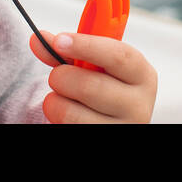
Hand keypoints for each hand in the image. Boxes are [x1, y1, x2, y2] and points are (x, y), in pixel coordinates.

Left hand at [29, 29, 156, 122]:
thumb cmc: (102, 87)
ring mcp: (123, 129)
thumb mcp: (93, 66)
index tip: (60, 41)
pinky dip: (57, 119)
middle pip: (90, 86)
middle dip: (61, 76)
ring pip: (72, 114)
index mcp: (142, 75)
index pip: (118, 56)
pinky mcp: (104, 142)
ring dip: (54, 102)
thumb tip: (38, 39)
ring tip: (58, 98)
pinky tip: (65, 115)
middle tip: (55, 76)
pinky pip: (69, 129)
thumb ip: (68, 51)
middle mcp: (139, 105)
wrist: (110, 122)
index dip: (86, 46)